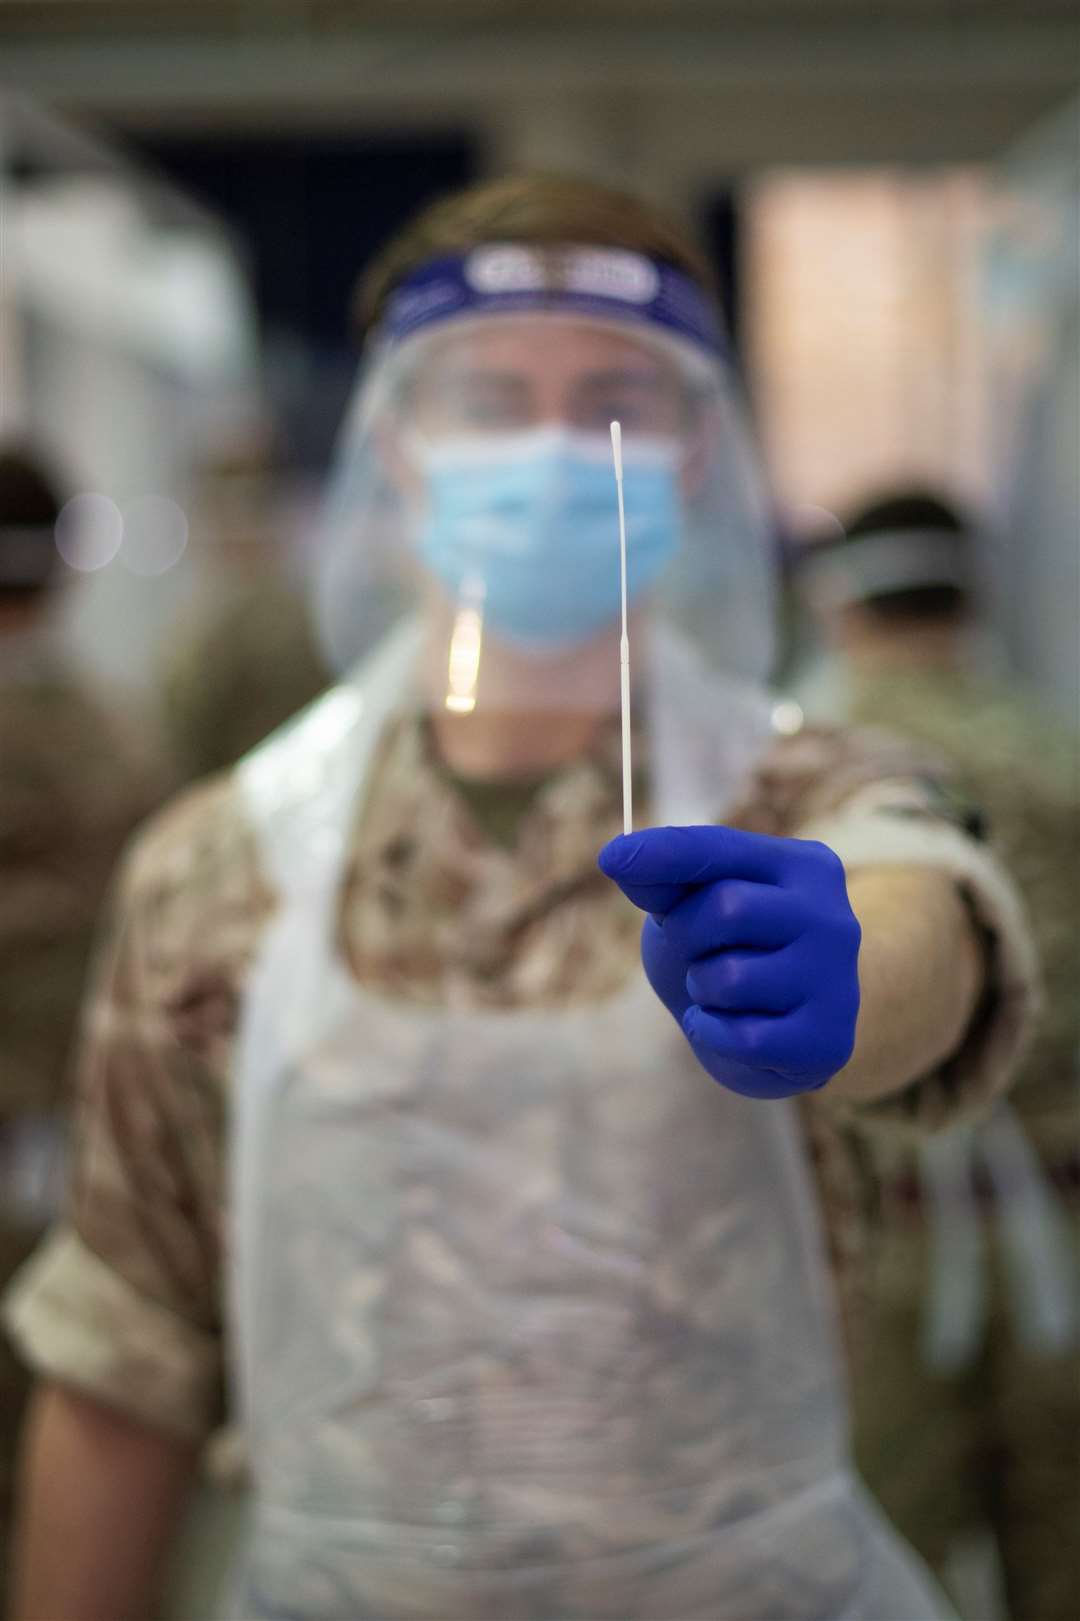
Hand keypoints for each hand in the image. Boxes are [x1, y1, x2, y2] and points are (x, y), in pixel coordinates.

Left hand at [598, 825, 860, 1098]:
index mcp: (803, 867)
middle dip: (687, 935)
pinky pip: (742, 1037)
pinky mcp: (828, 1039)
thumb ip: (664, 883)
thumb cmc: (729, 955)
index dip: (664, 853)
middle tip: (696, 953)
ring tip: (722, 994)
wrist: (771, 1041)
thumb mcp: (692, 909)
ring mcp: (838, 980)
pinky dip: (715, 1035)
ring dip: (702, 990)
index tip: (610, 858)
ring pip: (730, 978)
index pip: (721, 849)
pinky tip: (732, 1029)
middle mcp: (833, 916)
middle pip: (726, 907)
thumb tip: (618, 855)